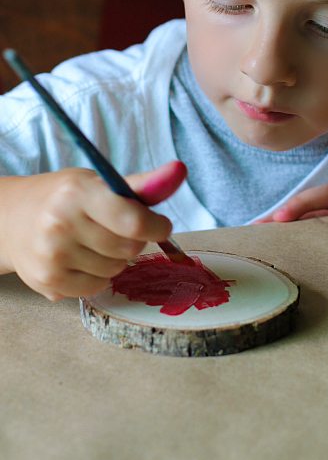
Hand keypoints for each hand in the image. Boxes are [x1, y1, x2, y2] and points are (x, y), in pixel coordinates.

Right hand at [0, 160, 186, 300]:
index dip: (157, 227)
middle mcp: (61, 223)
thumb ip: (140, 185)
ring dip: (116, 260)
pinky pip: (98, 287)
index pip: (134, 221)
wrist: (13, 220)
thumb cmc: (65, 198)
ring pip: (116, 270)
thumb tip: (179, 171)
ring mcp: (53, 255)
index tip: (160, 225)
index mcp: (78, 192)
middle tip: (119, 230)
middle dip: (134, 241)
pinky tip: (82, 260)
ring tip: (95, 243)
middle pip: (129, 249)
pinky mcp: (48, 281)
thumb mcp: (98, 182)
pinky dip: (99, 276)